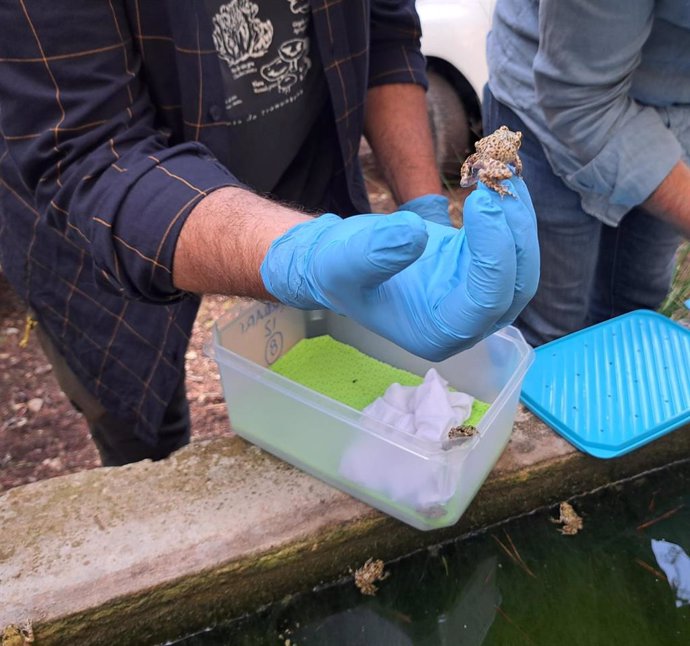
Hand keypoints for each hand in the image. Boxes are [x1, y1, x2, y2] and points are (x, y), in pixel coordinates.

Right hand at [260, 176, 538, 360]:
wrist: (339, 260)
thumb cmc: (338, 270)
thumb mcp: (342, 264)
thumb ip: (373, 255)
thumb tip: (416, 233)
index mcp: (438, 334)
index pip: (484, 302)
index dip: (493, 255)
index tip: (481, 204)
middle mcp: (466, 322)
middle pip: (515, 284)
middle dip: (513, 233)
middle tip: (496, 184)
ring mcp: (477, 294)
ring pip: (521, 262)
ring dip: (517, 216)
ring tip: (501, 172)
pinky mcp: (479, 266)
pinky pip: (510, 243)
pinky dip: (509, 210)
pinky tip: (500, 177)